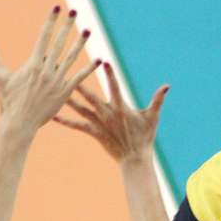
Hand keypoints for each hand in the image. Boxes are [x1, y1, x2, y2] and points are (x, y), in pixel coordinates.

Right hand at [0, 7, 101, 136]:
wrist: (20, 123)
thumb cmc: (8, 100)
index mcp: (32, 64)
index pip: (44, 37)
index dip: (51, 21)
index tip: (56, 8)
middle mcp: (47, 70)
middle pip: (59, 43)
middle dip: (67, 26)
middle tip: (74, 11)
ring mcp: (57, 81)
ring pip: (71, 58)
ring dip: (80, 43)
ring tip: (88, 29)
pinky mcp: (65, 92)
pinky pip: (79, 77)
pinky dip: (89, 68)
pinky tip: (99, 59)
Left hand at [55, 62, 169, 163]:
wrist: (135, 158)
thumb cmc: (145, 137)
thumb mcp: (153, 117)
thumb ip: (158, 100)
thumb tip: (167, 86)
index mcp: (121, 107)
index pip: (114, 86)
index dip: (109, 74)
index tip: (104, 61)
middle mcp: (108, 114)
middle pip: (91, 95)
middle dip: (80, 82)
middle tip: (70, 72)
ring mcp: (99, 123)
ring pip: (81, 109)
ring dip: (69, 99)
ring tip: (56, 89)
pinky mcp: (94, 133)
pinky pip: (77, 126)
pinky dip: (66, 121)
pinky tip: (54, 117)